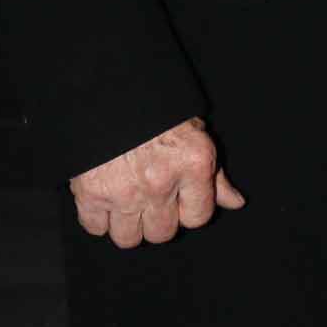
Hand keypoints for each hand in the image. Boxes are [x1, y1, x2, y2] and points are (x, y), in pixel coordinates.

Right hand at [70, 117, 244, 248]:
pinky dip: (97, 218)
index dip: (187, 210)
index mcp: (192, 165)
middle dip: (157, 219)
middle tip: (149, 198)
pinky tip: (104, 199)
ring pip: (128, 238)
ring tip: (126, 202)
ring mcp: (124, 190)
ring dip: (127, 224)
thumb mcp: (194, 134)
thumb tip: (235, 202)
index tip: (177, 198)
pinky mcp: (91, 192)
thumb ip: (216, 174)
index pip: (197, 218)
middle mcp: (160, 183)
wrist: (110, 88)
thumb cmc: (155, 109)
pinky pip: (96, 227)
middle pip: (162, 233)